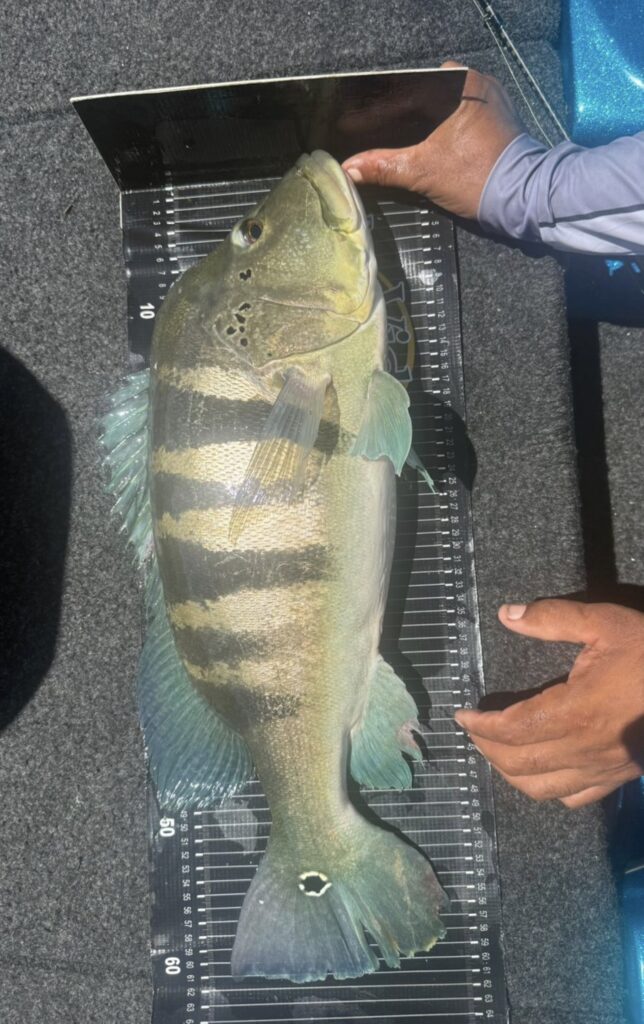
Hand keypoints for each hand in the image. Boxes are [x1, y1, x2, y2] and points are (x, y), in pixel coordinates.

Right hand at [342, 62, 524, 219]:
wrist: (522, 197)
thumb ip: (384, 167)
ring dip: (425, 123)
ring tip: (405, 142)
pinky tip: (431, 146)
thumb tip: (349, 168)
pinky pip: (461, 116)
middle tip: (383, 135)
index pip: (409, 86)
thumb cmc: (477, 178)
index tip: (368, 122)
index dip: (385, 106)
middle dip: (405, 116)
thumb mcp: (423, 172)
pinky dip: (444, 129)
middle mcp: (476, 83)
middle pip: (426, 95)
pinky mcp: (498, 119)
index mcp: (458, 83)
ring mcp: (490, 100)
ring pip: (444, 105)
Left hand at [454, 600, 643, 807]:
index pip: (512, 730)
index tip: (462, 715)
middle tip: (474, 731)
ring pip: (542, 790)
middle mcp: (585, 749)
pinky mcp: (620, 777)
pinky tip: (542, 770)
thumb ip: (553, 618)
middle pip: (519, 765)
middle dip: (487, 750)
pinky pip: (575, 798)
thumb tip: (507, 614)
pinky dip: (547, 789)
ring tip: (496, 750)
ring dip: (510, 773)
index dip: (480, 726)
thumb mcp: (606, 622)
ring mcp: (604, 769)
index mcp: (576, 712)